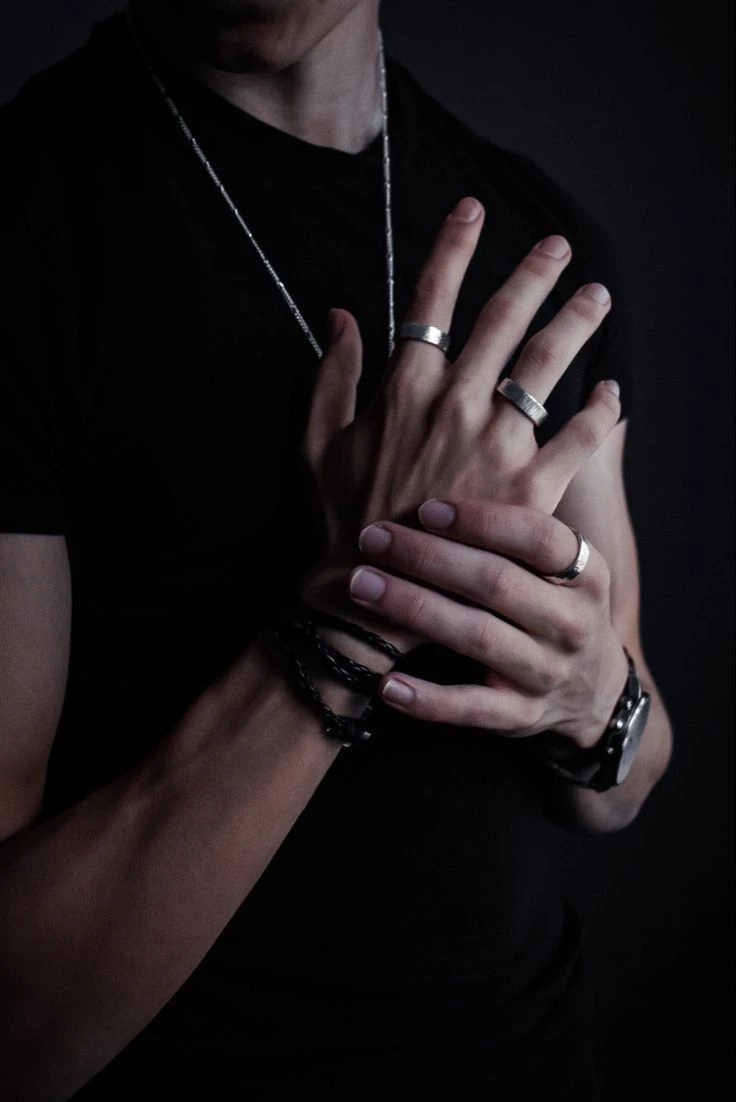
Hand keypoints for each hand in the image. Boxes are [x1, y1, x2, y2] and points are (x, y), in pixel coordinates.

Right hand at [300, 195, 619, 645]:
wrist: (371, 593)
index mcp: (405, 387)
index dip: (453, 248)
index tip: (472, 210)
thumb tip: (342, 313)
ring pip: (545, 365)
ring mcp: (496, 444)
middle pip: (502, 320)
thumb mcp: (316, 443)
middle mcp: (456, 403)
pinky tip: (612, 393)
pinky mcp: (528, 490)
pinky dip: (599, 414)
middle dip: (533, 275)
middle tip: (558, 248)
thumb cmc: (341, 519)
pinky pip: (576, 440)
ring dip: (575, 323)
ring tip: (597, 296)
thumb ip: (332, 374)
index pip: (433, 298)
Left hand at [346, 498, 629, 748]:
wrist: (595, 693)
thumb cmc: (560, 604)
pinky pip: (471, 709)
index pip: (537, 537)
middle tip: (372, 536)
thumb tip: (581, 399)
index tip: (427, 506)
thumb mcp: (572, 557)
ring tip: (361, 586)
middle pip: (497, 584)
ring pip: (478, 639)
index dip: (482, 520)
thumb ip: (550, 494)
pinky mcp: (521, 717)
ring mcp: (547, 672)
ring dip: (415, 611)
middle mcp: (571, 622)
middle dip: (429, 558)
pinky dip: (428, 699)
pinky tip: (385, 683)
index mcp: (585, 573)